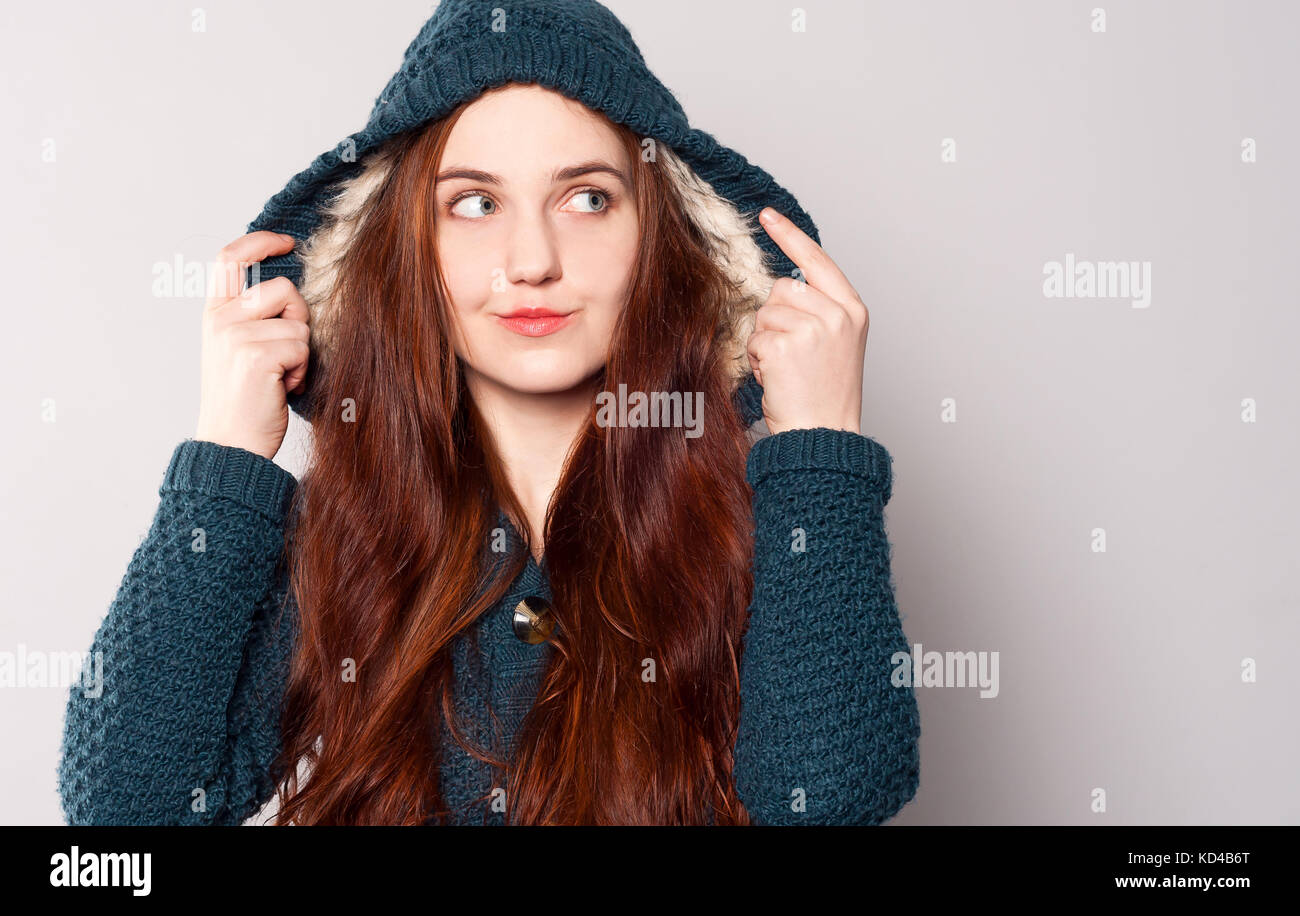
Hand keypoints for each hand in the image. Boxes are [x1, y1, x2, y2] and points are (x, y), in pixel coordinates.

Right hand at [193, 231, 310, 460]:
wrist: (230, 446)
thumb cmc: (245, 400)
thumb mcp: (237, 349)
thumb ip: (253, 316)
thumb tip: (290, 290)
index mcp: (214, 314)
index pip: (230, 258)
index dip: (260, 241)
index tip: (287, 242)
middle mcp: (220, 320)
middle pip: (284, 289)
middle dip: (299, 320)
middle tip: (286, 354)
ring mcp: (235, 336)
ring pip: (299, 323)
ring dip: (302, 352)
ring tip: (280, 375)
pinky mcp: (255, 356)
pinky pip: (303, 348)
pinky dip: (302, 371)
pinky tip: (282, 388)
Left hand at [747, 207, 868, 435]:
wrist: (825, 435)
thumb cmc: (827, 395)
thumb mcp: (838, 344)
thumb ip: (820, 310)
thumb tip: (783, 287)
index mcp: (853, 310)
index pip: (817, 261)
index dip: (790, 237)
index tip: (766, 215)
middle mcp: (836, 314)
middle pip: (781, 289)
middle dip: (775, 318)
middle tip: (790, 353)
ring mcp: (812, 329)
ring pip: (763, 313)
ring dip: (763, 340)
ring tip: (785, 369)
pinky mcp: (784, 346)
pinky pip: (753, 338)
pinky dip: (755, 359)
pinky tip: (774, 378)